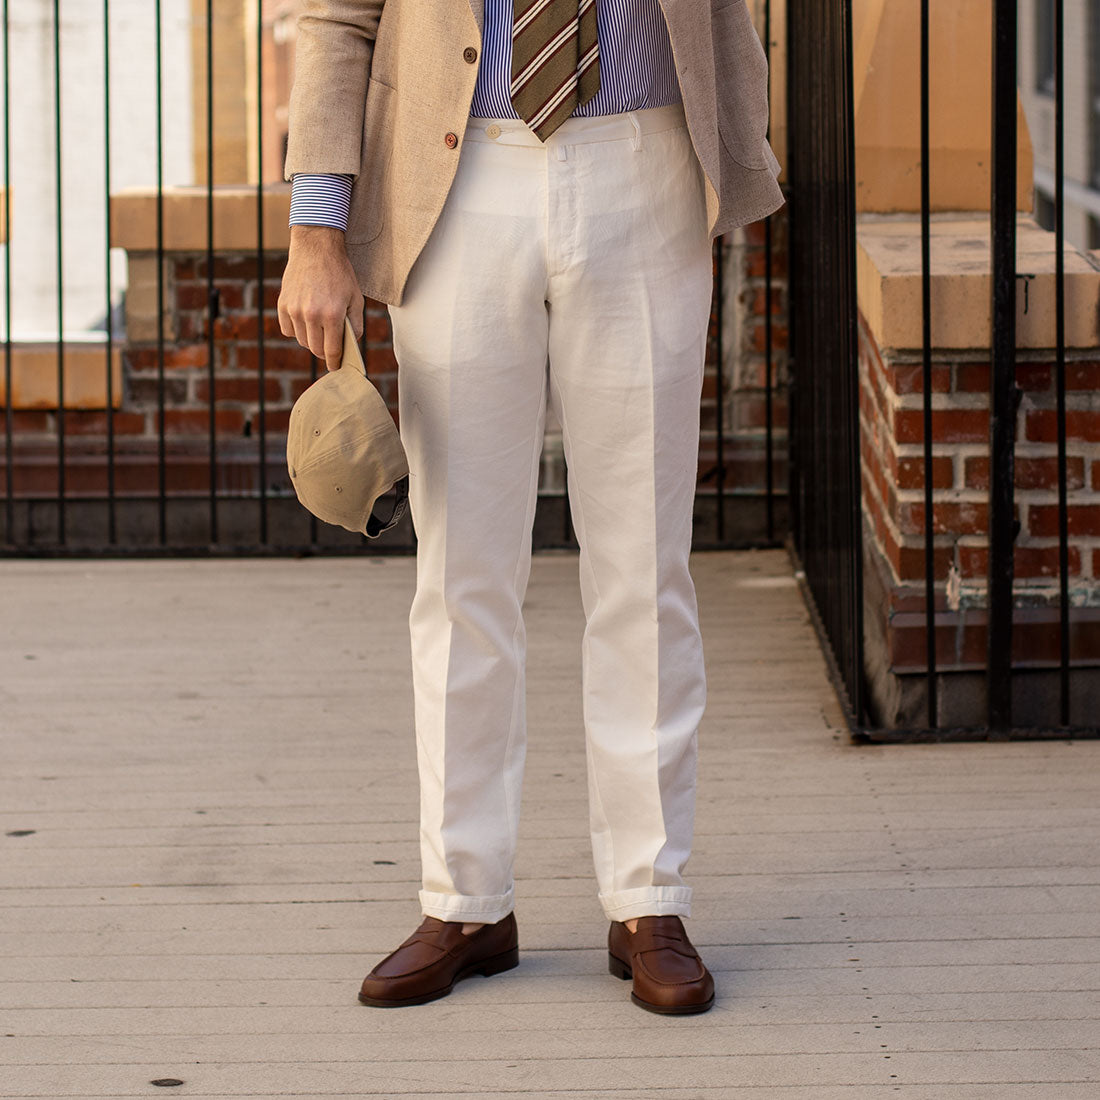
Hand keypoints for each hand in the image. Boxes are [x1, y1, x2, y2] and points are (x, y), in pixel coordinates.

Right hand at [277, 225, 364, 370]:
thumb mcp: (356, 299)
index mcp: (332, 314)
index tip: (336, 367)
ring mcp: (294, 310)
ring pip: (302, 341)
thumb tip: (350, 345)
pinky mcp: (283, 304)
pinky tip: (306, 322)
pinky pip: (288, 330)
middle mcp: (311, 314)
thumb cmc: (340, 274)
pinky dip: (297, 331)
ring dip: (311, 341)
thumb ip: (355, 325)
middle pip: (315, 349)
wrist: (316, 249)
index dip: (335, 362)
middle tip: (330, 350)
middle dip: (324, 353)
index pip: (332, 351)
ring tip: (320, 331)